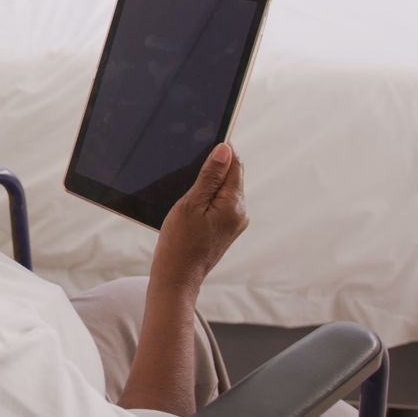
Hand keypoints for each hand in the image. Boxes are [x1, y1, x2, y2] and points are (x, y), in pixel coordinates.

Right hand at [151, 144, 248, 291]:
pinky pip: (220, 203)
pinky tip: (191, 204)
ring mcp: (235, 222)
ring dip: (209, 183)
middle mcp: (240, 213)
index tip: (204, 140)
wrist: (177, 277)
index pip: (235, 164)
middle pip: (232, 176)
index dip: (221, 150)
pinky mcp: (226, 229)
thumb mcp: (190, 204)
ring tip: (187, 190)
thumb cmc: (179, 242)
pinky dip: (207, 198)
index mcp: (234, 204)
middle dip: (214, 167)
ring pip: (225, 190)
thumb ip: (210, 176)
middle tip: (189, 166)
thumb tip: (225, 149)